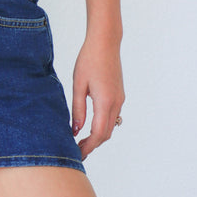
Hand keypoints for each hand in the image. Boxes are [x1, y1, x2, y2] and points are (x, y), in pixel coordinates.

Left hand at [71, 36, 124, 158]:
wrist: (105, 43)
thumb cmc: (89, 60)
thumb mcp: (78, 85)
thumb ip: (78, 109)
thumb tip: (76, 130)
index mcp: (105, 101)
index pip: (99, 133)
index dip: (89, 147)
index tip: (78, 154)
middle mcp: (116, 103)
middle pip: (106, 133)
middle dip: (93, 145)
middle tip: (77, 150)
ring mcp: (120, 99)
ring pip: (111, 126)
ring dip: (98, 136)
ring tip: (82, 140)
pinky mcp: (119, 94)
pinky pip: (113, 116)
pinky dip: (103, 126)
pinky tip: (91, 125)